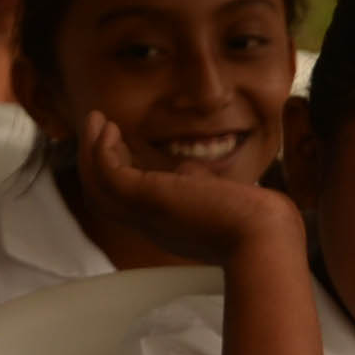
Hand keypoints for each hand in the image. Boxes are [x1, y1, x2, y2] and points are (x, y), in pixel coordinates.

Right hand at [75, 117, 302, 271]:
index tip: (120, 143)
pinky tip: (109, 127)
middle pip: (103, 195)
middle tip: (97, 126)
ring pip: (97, 186)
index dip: (119, 169)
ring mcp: (145, 213)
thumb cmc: (255, 220)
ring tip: (96, 119)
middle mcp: (149, 222)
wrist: (264, 235)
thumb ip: (196, 182)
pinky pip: (107, 174)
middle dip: (95, 159)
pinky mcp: (147, 198)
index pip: (128, 199)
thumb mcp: (215, 195)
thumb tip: (186, 168)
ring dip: (90, 150)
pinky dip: (101, 150)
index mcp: (166, 224)